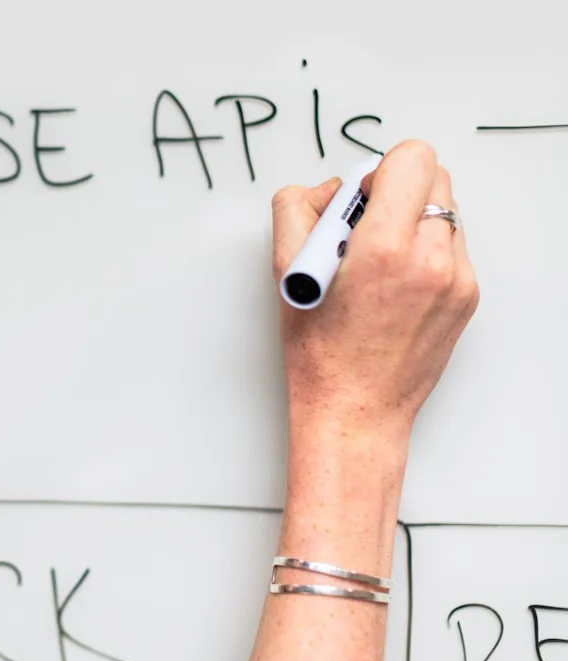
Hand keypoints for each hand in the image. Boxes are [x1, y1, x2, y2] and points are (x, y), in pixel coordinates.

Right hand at [271, 140, 479, 471]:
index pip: (411, 158)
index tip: (358, 199)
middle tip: (361, 228)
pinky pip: (451, 245)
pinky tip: (392, 282)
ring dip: (411, 219)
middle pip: (433, 176)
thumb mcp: (286, 272)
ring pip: (444, 210)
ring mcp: (458, 278)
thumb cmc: (320, 353)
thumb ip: (298, 210)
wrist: (355, 410)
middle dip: (395, 190)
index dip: (378, 170)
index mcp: (386, 248)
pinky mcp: (467, 296)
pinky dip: (423, 250)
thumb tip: (327, 189)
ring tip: (375, 259)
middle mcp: (432, 259)